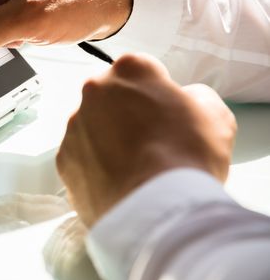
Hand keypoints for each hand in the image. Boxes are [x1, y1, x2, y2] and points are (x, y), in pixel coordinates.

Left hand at [56, 53, 236, 226]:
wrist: (156, 208)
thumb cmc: (187, 156)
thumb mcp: (215, 115)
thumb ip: (195, 98)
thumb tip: (184, 101)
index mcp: (129, 70)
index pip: (143, 71)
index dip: (159, 93)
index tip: (169, 113)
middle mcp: (94, 91)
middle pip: (112, 97)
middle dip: (130, 113)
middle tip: (154, 141)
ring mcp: (75, 125)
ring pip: (94, 127)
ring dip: (111, 140)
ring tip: (138, 168)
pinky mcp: (64, 159)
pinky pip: (82, 157)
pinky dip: (97, 167)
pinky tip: (121, 182)